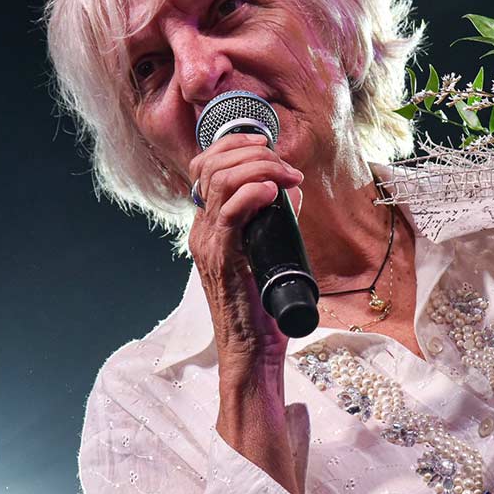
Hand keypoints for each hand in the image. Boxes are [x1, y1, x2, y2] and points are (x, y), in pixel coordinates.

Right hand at [188, 132, 302, 382]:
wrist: (251, 349)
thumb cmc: (261, 306)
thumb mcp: (269, 251)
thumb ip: (275, 220)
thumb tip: (291, 191)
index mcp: (208, 225)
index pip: (207, 165)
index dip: (235, 145)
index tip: (267, 144)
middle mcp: (202, 229)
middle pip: (213, 166)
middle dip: (255, 153)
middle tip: (287, 167)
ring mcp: (208, 243)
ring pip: (220, 182)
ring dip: (260, 168)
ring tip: (287, 178)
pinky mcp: (221, 259)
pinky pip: (230, 213)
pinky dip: (252, 193)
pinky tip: (273, 192)